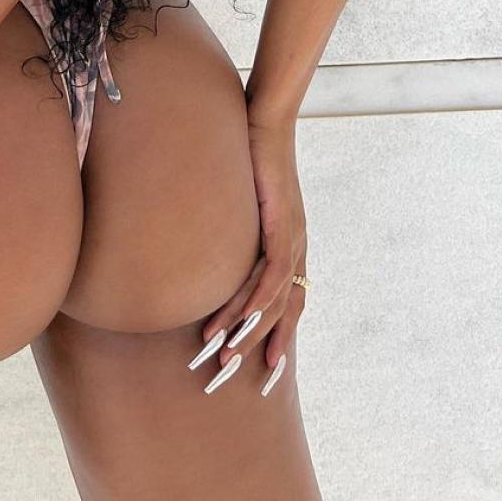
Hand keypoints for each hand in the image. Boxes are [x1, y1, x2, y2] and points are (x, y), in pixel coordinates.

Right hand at [188, 116, 307, 394]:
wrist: (267, 119)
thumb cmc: (250, 155)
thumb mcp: (243, 202)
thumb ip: (233, 228)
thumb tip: (204, 242)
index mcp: (290, 249)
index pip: (289, 309)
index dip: (278, 343)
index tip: (261, 376)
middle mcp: (297, 251)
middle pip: (282, 317)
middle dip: (256, 352)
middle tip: (226, 381)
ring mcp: (293, 240)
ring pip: (273, 302)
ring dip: (244, 332)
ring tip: (218, 358)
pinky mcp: (283, 224)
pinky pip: (271, 273)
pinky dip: (254, 301)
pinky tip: (237, 321)